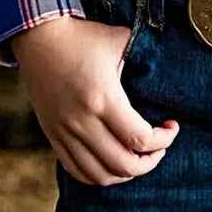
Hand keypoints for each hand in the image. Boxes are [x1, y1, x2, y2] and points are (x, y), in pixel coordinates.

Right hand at [12, 16, 178, 184]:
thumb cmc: (82, 36)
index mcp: (103, 97)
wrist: (39, 37)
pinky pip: (76, 170)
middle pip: (123, 165)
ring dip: (125, 173)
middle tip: (159, 148)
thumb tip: (164, 65)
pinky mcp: (53, 135)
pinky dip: (98, 174)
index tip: (172, 127)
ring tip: (138, 157)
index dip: (163, 140)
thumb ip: (143, 55)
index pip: (140, 138)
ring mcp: (65, 132)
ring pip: (99, 175)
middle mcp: (82, 121)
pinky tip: (111, 162)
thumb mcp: (119, 40)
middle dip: (149, 162)